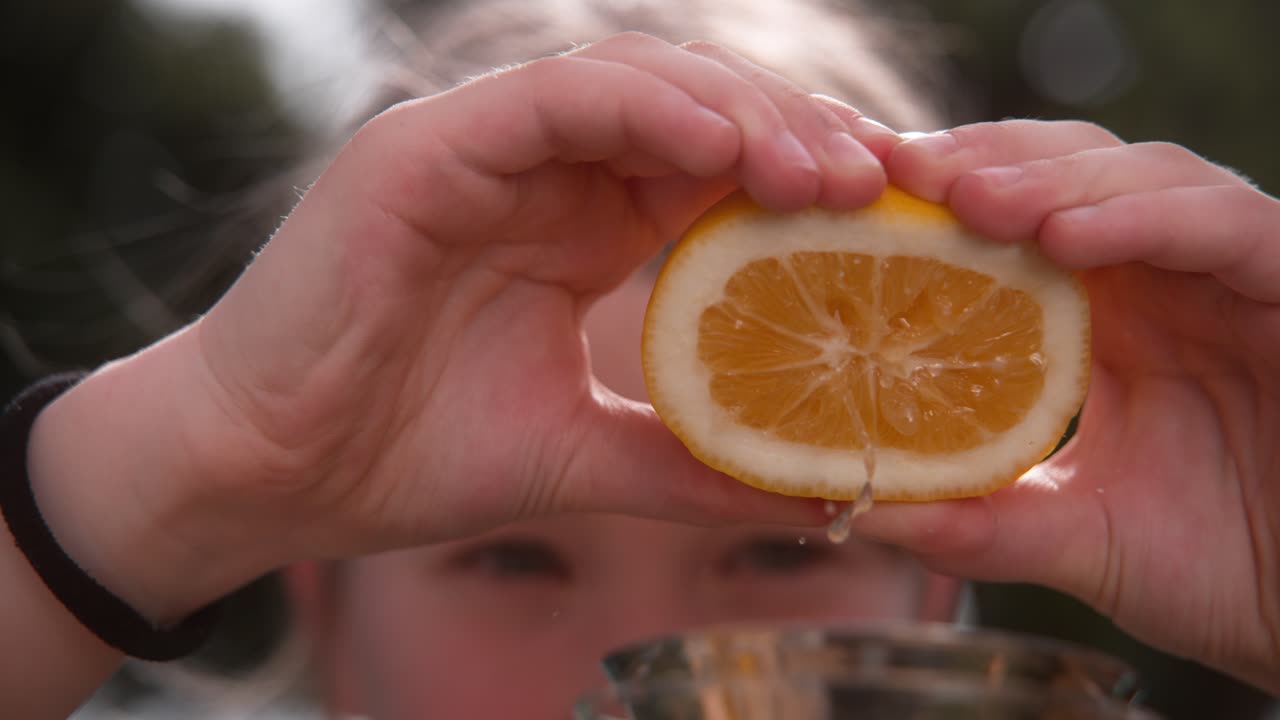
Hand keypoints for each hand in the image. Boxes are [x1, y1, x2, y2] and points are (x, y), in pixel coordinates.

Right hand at [161, 34, 904, 562]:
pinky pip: (552, 100)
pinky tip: (721, 144)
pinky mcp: (426, 150)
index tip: (894, 221)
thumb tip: (807, 487)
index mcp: (580, 227)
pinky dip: (643, 109)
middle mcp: (542, 174)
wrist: (268, 475)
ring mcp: (483, 151)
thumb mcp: (577, 454)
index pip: (716, 174)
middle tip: (885, 186)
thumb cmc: (405, 455)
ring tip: (826, 171)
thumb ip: (686, 456)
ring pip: (637, 87)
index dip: (808, 184)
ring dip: (741, 115)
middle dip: (797, 141)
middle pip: (696, 116)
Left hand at [856, 119, 1279, 692]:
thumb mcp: (1073, 536)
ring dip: (1051, 178)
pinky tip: (1067, 237)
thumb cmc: (1211, 567)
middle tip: (896, 172)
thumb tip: (849, 505)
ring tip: (969, 200)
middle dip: (980, 162)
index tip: (847, 192)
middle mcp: (1155, 277)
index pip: (1009, 218)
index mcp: (1096, 315)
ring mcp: (1223, 272)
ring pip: (1139, 175)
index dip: (935, 194)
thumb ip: (976, 520)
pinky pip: (1222, 224)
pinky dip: (1145, 218)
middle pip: (1062, 172)